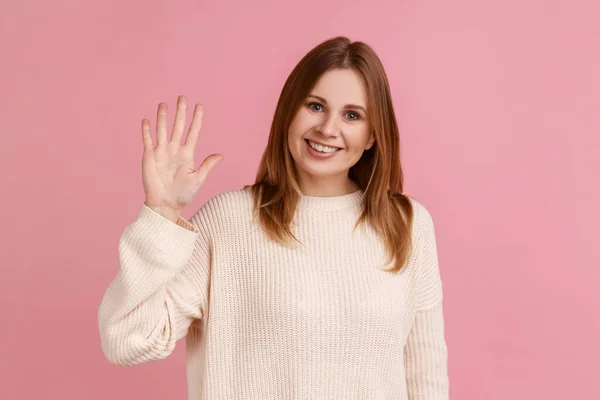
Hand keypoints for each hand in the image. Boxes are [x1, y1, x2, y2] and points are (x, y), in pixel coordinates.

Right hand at [141, 95, 222, 214]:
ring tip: (164, 104)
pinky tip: (146, 120)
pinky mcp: (149, 157)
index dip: (196, 119)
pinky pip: (148, 140)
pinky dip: (146, 131)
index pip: (193, 132)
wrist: (166, 204)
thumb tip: (220, 155)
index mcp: (187, 154)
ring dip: (163, 117)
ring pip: (162, 130)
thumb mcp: (198, 179)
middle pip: (178, 126)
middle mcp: (174, 149)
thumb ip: (207, 165)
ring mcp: (161, 152)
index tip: (200, 106)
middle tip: (182, 97)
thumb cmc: (183, 194)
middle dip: (180, 112)